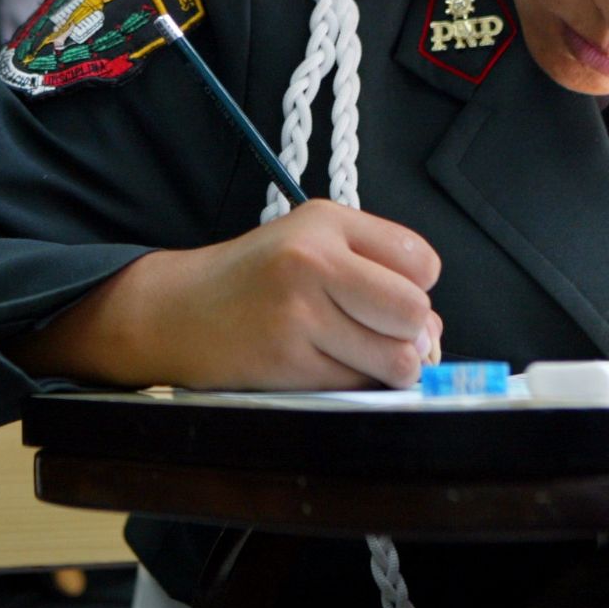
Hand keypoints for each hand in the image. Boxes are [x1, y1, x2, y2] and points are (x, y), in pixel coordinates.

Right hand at [10, 200, 441, 391]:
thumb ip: (376, 271)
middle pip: (416, 311)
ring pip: (396, 359)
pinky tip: (322, 366)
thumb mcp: (310, 243)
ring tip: (349, 352)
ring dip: (386, 367)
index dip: (415, 286)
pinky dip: (353, 386)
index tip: (385, 295)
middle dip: (409, 333)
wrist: (175, 313)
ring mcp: (300, 313)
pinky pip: (358, 386)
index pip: (422, 261)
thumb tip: (433, 333)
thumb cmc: (252, 281)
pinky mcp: (288, 362)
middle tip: (376, 333)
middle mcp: (313, 259)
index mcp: (325, 220)